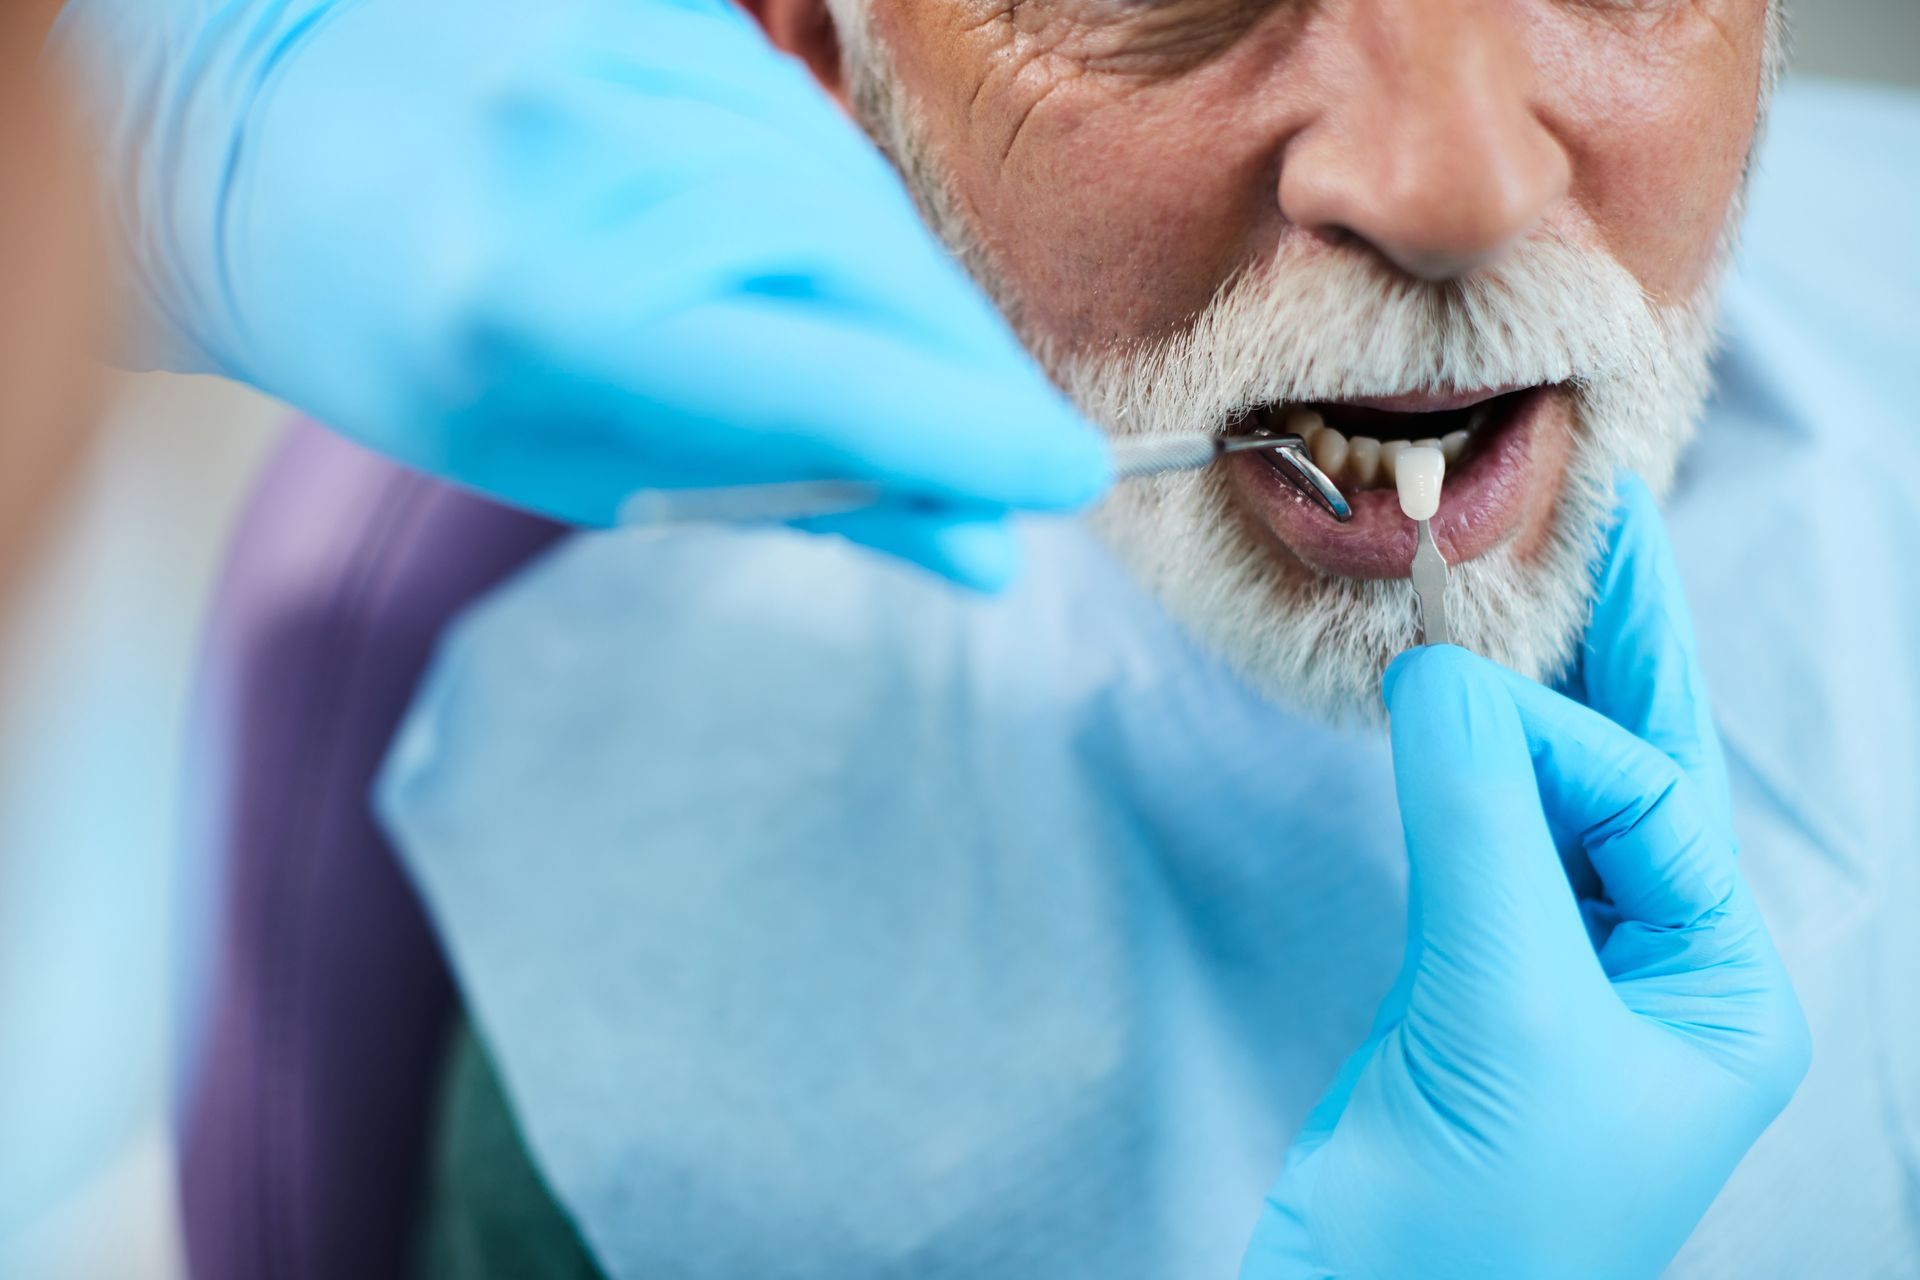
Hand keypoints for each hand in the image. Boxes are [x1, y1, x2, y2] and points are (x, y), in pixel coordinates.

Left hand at [49, 0, 1109, 587]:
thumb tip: (978, 546)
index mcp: (547, 301)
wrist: (280, 156)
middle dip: (967, 379)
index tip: (1068, 485)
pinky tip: (845, 287)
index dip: (970, 438)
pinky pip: (814, 137)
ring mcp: (626, 59)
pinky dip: (855, 228)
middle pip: (870, 277)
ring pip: (859, 201)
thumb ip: (787, 493)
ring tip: (929, 387)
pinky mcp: (660, 14)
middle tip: (1021, 457)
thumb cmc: (420, 349)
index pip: (826, 378)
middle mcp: (594, 154)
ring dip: (921, 307)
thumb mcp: (585, 462)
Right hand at [1241, 475, 1809, 1279]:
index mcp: (1721, 992)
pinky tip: (1452, 709)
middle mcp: (1661, 974)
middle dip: (1621, 652)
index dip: (1558, 734)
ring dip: (1531, 702)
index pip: (1651, 804)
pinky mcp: (1472, 986)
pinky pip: (1485, 845)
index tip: (1453, 688)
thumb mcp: (1505, 1002)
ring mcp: (1565, 977)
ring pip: (1556, 803)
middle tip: (1608, 522)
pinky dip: (1462, 771)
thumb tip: (1439, 668)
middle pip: (1639, 777)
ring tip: (1527, 586)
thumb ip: (1478, 821)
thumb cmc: (1481, 1218)